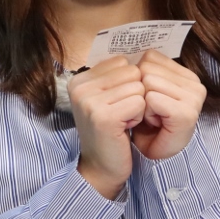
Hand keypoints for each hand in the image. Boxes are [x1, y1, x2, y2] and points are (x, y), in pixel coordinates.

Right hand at [68, 57, 145, 198]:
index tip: (116, 103)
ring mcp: (89, 102)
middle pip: (132, 72)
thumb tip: (140, 50)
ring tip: (123, 121)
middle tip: (121, 114)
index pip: (122, 61)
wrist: (102, 167)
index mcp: (79, 79)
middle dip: (135, 93)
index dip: (128, 82)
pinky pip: (140, 102)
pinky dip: (139, 117)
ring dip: (138, 106)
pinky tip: (125, 128)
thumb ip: (115, 73)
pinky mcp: (103, 117)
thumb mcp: (107, 97)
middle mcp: (79, 88)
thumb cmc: (110, 131)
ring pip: (138, 87)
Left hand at [132, 51, 205, 160]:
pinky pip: (150, 99)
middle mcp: (195, 83)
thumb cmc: (145, 123)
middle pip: (146, 68)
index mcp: (187, 74)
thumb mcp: (145, 88)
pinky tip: (153, 124)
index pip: (150, 56)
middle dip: (139, 90)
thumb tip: (129, 50)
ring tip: (151, 117)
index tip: (148, 99)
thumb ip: (144, 67)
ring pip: (147, 81)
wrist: (151, 156)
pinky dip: (144, 113)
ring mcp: (194, 98)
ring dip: (141, 103)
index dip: (140, 77)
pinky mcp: (187, 113)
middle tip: (149, 111)